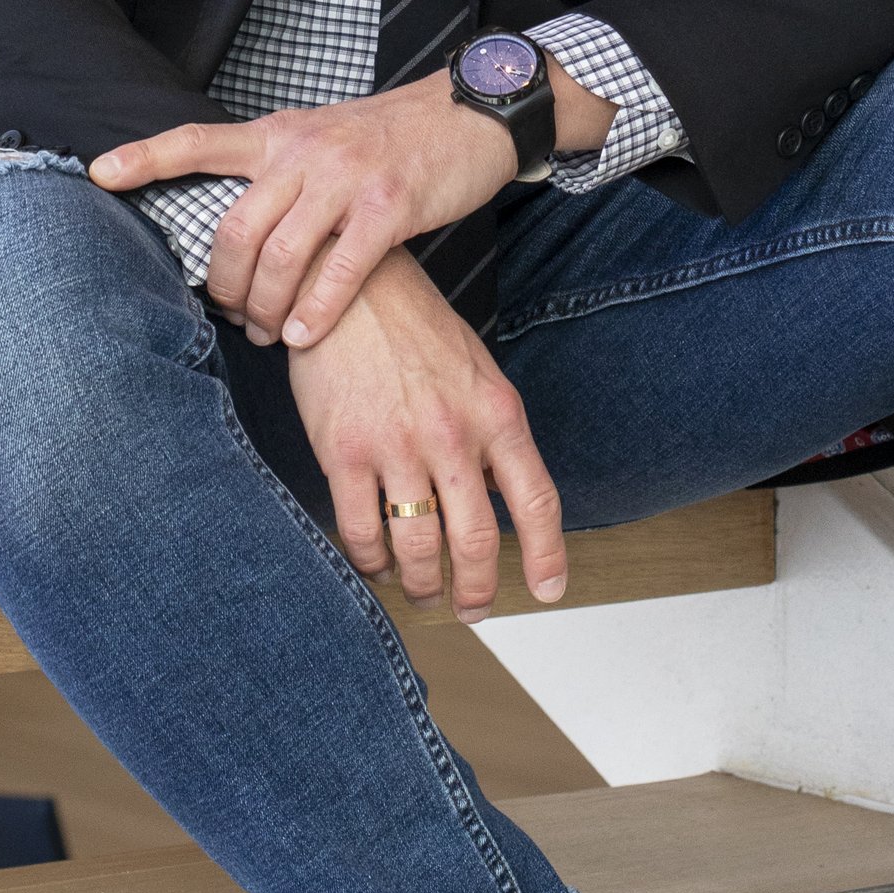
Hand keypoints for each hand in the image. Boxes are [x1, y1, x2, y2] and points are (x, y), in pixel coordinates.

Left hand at [89, 65, 614, 348]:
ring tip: (270, 333)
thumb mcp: (320, 136)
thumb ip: (276, 171)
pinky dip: (315, 311)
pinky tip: (305, 335)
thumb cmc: (387, 139)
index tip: (97, 174)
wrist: (465, 115)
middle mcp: (304, 151)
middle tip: (232, 315)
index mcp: (279, 133)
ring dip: (266, 309)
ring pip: (281, 257)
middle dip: (223, 284)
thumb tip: (232, 229)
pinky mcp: (388, 209)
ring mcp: (346, 179)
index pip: (198, 141)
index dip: (145, 157)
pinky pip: (339, 271)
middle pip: (234, 228)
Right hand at [288, 251, 568, 620]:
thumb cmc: (413, 328)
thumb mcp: (476, 371)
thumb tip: (500, 495)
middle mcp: (453, 436)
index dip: (547, 556)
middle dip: (478, 590)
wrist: (349, 284)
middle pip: (476, 542)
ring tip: (423, 592)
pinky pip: (361, 532)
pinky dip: (372, 563)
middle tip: (474, 608)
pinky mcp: (344, 453)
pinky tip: (378, 565)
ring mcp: (397, 447)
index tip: (549, 590)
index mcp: (497, 413)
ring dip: (424, 585)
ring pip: (419, 548)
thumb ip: (492, 432)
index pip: (535, 501)